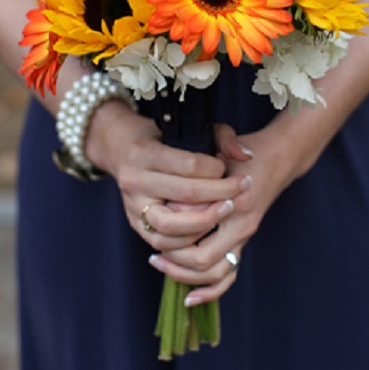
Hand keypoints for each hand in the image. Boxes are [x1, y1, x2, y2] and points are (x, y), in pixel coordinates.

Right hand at [85, 103, 251, 250]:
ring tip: (226, 210)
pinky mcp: (134, 223)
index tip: (229, 169)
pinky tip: (208, 227)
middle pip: (185, 194)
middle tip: (241, 190)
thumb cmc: (162, 137)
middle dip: (220, 194)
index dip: (216, 169)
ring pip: (171, 225)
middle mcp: (134, 179)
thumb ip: (222, 137)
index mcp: (145, 151)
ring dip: (205, 222)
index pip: (189, 165)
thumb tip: (246, 156)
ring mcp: (132, 204)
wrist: (122, 149)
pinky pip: (162, 241)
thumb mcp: (188, 127)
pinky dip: (188, 239)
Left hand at [148, 124, 288, 303]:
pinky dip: (210, 291)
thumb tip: (175, 187)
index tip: (155, 226)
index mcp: (236, 202)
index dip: (175, 231)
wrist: (278, 157)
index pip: (200, 228)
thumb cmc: (244, 151)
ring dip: (186, 275)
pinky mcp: (242, 242)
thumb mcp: (223, 144)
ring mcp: (244, 236)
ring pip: (216, 274)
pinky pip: (228, 276)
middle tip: (153, 255)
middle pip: (204, 259)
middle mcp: (242, 224)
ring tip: (161, 265)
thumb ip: (201, 159)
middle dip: (175, 261)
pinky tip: (189, 298)